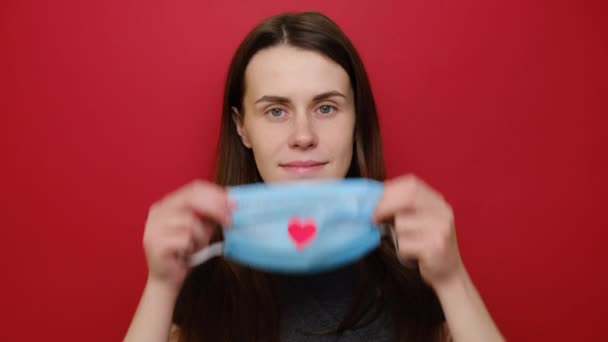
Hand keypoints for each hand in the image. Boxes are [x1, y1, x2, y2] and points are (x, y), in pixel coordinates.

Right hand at [142, 180, 232, 292]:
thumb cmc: (184, 253)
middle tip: (229, 221)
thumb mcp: (201, 229)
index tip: (233, 203)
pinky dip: (191, 247)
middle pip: (192, 199)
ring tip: (197, 246)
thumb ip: (211, 215)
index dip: (215, 194)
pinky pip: (183, 239)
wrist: (166, 279)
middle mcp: (159, 211)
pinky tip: (186, 253)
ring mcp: (154, 226)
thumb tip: (231, 204)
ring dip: (201, 237)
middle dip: (215, 209)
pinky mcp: (154, 242)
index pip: (194, 189)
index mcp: (169, 203)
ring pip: (189, 222)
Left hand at [373, 174, 463, 288]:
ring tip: (408, 243)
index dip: (390, 190)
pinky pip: (404, 244)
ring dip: (397, 236)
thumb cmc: (427, 244)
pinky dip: (403, 251)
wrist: (449, 273)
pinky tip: (413, 255)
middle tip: (372, 218)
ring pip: (402, 224)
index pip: (411, 185)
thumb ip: (404, 207)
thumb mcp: (420, 220)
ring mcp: (441, 229)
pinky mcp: (435, 247)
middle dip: (384, 206)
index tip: (374, 199)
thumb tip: (374, 198)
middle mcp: (442, 212)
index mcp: (437, 202)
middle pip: (407, 199)